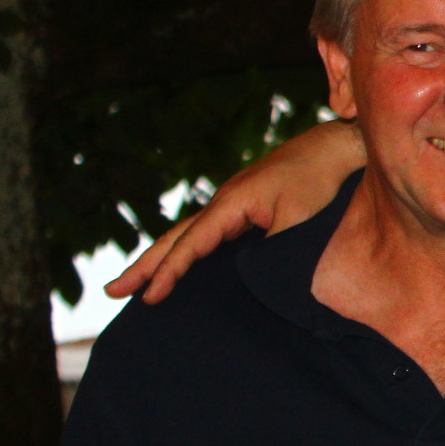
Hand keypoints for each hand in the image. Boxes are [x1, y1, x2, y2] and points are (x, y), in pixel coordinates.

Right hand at [108, 120, 366, 302]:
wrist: (332, 148)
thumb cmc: (317, 181)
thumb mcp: (298, 219)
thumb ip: (271, 249)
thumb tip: (249, 277)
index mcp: (230, 203)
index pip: (191, 243)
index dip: (170, 272)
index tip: (150, 296)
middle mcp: (222, 203)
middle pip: (174, 238)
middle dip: (144, 266)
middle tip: (112, 292)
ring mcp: (230, 205)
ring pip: (186, 236)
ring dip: (159, 259)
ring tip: (132, 285)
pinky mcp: (242, 209)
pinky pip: (205, 235)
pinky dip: (186, 252)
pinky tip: (180, 266)